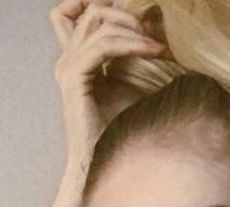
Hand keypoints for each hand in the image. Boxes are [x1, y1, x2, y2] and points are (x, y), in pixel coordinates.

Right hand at [49, 0, 166, 175]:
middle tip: (156, 36)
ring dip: (134, 29)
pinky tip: (154, 52)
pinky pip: (103, 45)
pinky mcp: (74, 79)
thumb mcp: (135, 86)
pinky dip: (131, 45)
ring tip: (159, 47)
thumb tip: (162, 32)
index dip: (107, 6)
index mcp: (79, 59)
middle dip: (128, 16)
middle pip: (93, 10)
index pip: (78, 10)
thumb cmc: (123, 134)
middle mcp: (68, 59)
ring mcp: (68, 68)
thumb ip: (138, 56)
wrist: (108, 167)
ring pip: (98, 21)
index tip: (144, 21)